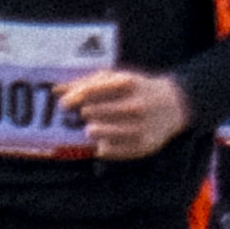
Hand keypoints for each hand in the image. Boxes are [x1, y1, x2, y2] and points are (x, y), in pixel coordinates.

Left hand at [66, 68, 192, 160]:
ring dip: (91, 129)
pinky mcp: (142, 147)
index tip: (64, 105)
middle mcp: (135, 106)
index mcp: (128, 84)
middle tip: (89, 113)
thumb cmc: (136, 89)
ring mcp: (139, 128)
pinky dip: (101, 145)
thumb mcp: (116, 78)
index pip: (90, 91)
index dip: (73, 99)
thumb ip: (86, 83)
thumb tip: (56, 91)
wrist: (173, 105)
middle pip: (90, 112)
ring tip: (97, 125)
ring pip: (95, 132)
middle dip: (85, 113)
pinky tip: (108, 138)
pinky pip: (106, 150)